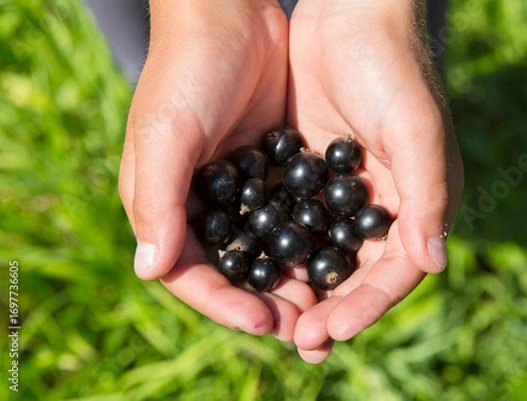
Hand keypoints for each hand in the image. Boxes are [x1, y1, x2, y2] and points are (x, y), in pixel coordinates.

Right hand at [118, 0, 315, 340]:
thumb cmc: (186, 71)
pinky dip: (309, 242)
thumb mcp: (164, 134)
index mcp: (165, 205)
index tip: (264, 323)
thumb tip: (150, 271)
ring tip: (324, 308)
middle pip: (234, 270)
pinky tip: (335, 259)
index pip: (192, 272)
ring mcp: (239, 190)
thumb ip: (156, 201)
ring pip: (266, 251)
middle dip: (266, 302)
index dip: (225, 303)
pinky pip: (290, 218)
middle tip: (305, 330)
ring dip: (292, 280)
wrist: (230, 17)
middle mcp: (201, 205)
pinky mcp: (271, 171)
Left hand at [287, 0, 463, 361]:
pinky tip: (253, 268)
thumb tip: (434, 265)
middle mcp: (379, 206)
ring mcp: (340, 192)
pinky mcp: (307, 173)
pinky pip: (292, 220)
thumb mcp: (415, 129)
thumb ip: (428, 196)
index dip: (367, 304)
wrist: (349, 18)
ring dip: (299, 287)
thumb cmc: (393, 68)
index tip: (332, 330)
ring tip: (274, 319)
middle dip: (330, 308)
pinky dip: (277, 247)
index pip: (394, 270)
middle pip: (354, 273)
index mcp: (415, 202)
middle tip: (300, 340)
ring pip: (320, 254)